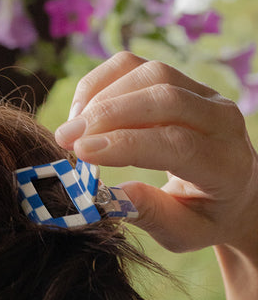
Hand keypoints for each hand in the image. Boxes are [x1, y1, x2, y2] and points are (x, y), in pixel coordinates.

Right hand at [54, 52, 257, 256]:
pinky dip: (103, 83)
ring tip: (71, 129)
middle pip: (163, 97)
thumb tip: (106, 198)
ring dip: (101, 96)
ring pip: (149, 73)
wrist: (234, 193)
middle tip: (65, 139)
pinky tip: (83, 112)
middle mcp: (222, 120)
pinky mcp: (181, 81)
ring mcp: (204, 95)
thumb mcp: (183, 233)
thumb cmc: (204, 218)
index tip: (82, 152)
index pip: (177, 143)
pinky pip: (138, 66)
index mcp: (227, 165)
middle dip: (107, 114)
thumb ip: (151, 214)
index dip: (126, 144)